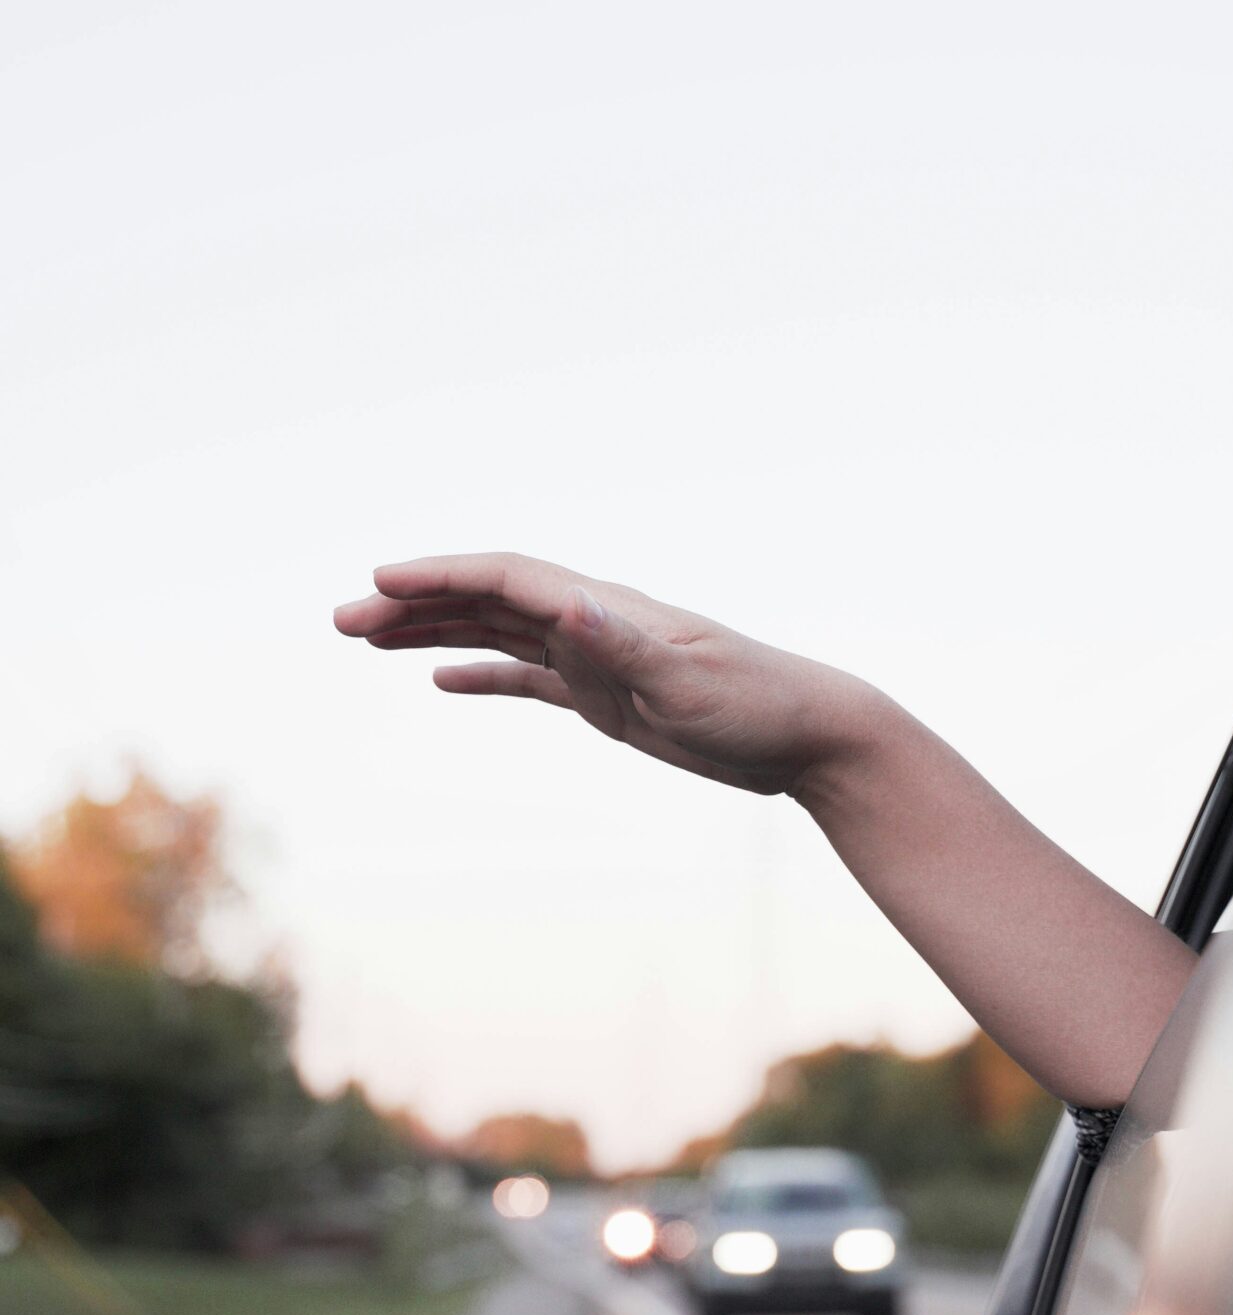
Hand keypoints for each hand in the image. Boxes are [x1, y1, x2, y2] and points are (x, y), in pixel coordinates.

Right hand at [334, 553, 875, 795]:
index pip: (506, 579)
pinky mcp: (607, 695)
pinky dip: (482, 671)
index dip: (439, 577)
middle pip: (486, 599)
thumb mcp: (687, 683)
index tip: (377, 583)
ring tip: (366, 637)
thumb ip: (622, 646)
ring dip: (433, 629)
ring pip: (497, 632)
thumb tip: (568, 605)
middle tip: (342, 621)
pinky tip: (440, 677)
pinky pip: (528, 677)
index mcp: (606, 609)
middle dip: (414, 603)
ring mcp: (596, 656)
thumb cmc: (758, 707)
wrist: (808, 737)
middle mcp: (593, 621)